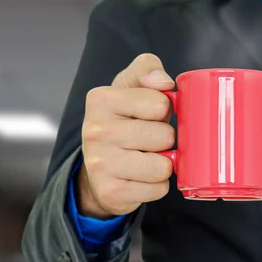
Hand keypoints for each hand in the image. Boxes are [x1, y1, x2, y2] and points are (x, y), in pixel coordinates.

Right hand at [77, 53, 175, 218]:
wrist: (98, 168)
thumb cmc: (121, 121)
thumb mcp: (129, 87)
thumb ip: (147, 69)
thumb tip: (164, 82)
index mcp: (101, 99)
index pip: (160, 104)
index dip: (163, 111)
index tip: (148, 116)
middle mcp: (96, 131)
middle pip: (165, 136)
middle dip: (165, 140)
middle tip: (147, 140)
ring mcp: (101, 164)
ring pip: (163, 166)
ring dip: (163, 164)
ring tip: (146, 158)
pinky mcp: (111, 192)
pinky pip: (158, 189)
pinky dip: (156, 185)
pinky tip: (141, 177)